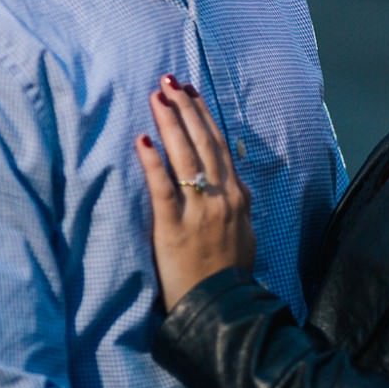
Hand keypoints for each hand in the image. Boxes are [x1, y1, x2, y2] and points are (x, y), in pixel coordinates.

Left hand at [136, 75, 254, 310]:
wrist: (223, 306)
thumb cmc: (231, 273)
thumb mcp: (245, 234)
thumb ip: (237, 206)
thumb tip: (232, 185)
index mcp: (237, 196)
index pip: (220, 146)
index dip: (204, 117)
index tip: (191, 93)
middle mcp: (222, 196)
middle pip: (203, 142)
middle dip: (186, 109)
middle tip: (170, 81)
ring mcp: (200, 210)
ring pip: (185, 156)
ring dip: (170, 122)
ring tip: (157, 96)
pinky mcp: (175, 227)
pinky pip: (163, 188)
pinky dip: (153, 162)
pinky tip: (143, 140)